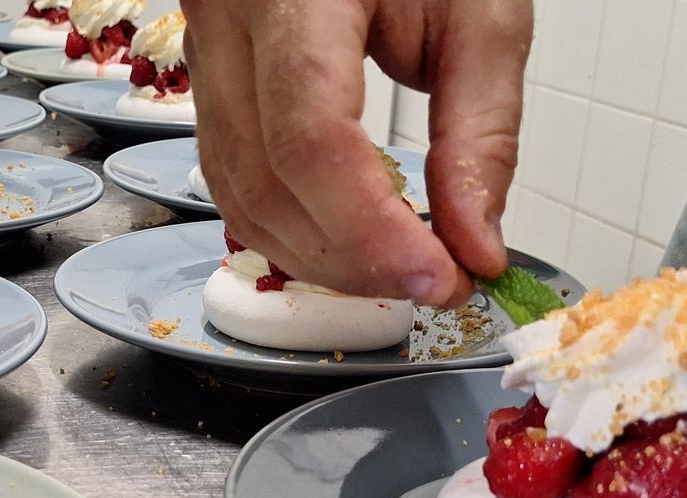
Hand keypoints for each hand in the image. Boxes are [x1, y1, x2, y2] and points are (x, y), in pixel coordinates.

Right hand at [180, 0, 530, 306]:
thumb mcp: (481, 11)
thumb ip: (482, 132)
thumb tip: (474, 244)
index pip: (310, 136)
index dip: (371, 227)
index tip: (439, 273)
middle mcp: (228, 14)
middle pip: (264, 180)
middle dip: (351, 256)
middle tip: (433, 281)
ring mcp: (204, 46)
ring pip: (234, 192)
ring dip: (316, 255)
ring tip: (395, 269)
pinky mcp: (209, 74)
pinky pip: (230, 175)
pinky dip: (290, 226)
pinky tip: (348, 239)